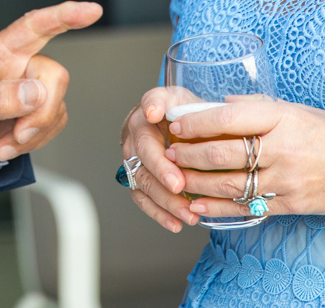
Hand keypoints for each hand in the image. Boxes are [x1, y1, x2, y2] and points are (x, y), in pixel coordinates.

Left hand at [0, 1, 102, 162]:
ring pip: (56, 104)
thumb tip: (33, 92)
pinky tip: (10, 144)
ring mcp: (31, 88)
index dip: (64, 16)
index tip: (91, 11)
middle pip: (54, 75)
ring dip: (32, 132)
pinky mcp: (39, 110)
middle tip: (18, 133)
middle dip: (41, 111)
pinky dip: (34, 141)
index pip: (34, 27)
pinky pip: (54, 123)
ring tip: (3, 142)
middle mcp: (19, 65)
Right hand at [120, 87, 202, 232]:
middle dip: (161, 172)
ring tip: (187, 213)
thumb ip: (190, 107)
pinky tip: (175, 223)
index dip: (152, 113)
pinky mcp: (137, 179)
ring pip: (143, 181)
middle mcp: (135, 135)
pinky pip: (143, 199)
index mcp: (149, 111)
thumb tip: (178, 114)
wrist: (177, 128)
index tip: (154, 117)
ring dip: (165, 200)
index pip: (149, 113)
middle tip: (179, 186)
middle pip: (143, 155)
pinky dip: (159, 213)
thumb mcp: (191, 100)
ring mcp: (133, 159)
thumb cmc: (186, 116)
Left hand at [164, 94, 324, 221]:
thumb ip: (259, 107)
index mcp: (284, 117)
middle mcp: (284, 148)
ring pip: (230, 183)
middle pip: (225, 153)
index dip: (198, 121)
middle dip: (190, 154)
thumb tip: (221, 104)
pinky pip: (247, 207)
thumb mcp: (298, 109)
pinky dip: (218, 208)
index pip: (231, 117)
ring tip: (176, 178)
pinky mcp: (290, 204)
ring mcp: (287, 180)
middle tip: (169, 152)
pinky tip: (198, 207)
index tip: (176, 122)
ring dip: (197, 182)